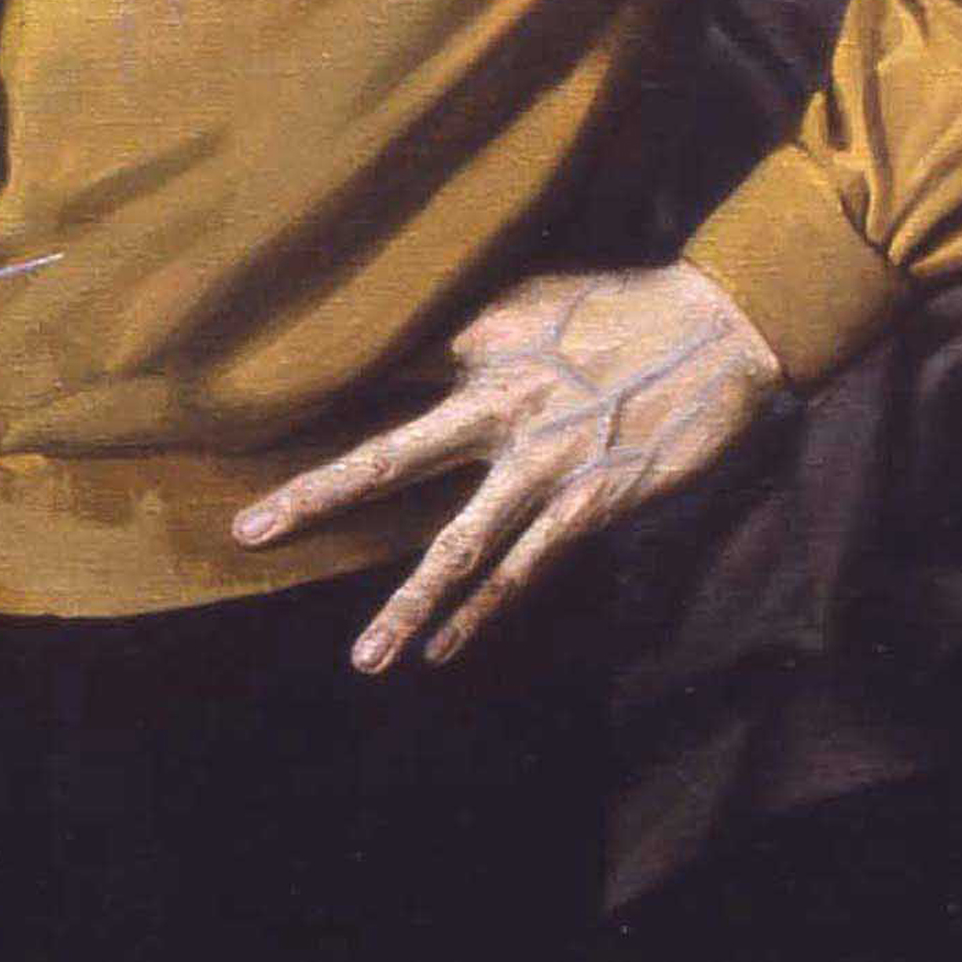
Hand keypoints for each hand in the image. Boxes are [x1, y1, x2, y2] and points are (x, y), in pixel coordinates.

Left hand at [231, 261, 783, 673]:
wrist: (716, 331)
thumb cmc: (616, 308)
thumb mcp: (529, 301)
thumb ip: (465, 335)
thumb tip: (408, 352)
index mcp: (477, 349)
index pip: (378, 375)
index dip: (315, 398)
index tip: (245, 425)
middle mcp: (499, 407)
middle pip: (389, 457)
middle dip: (317, 497)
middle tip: (250, 533)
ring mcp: (543, 465)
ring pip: (458, 548)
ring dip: (407, 606)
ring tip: (364, 660)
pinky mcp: (589, 506)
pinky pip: (522, 572)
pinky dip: (480, 613)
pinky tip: (444, 648)